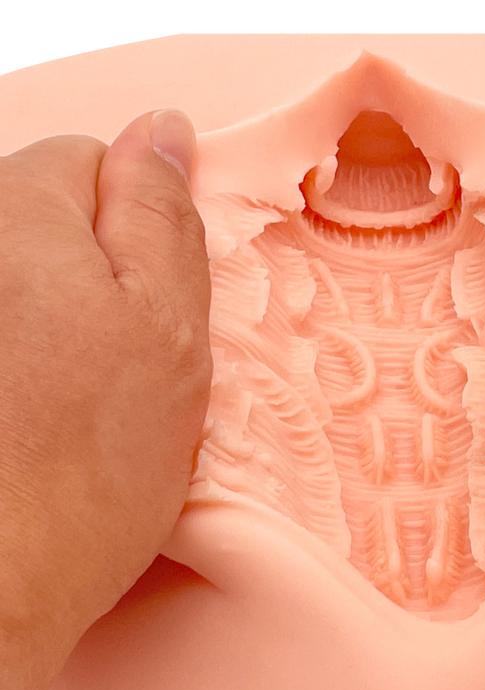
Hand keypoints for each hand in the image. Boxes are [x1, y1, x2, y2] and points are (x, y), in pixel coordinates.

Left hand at [0, 110, 210, 689]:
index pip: (91, 161)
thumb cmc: (93, 462)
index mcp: (22, 215)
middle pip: (45, 215)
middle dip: (91, 267)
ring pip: (22, 274)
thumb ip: (161, 215)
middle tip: (117, 355)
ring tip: (67, 392)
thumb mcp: (167, 328)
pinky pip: (7, 324)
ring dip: (55, 314)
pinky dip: (21, 350)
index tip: (151, 298)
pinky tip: (28, 407)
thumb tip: (164, 130)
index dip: (137, 226)